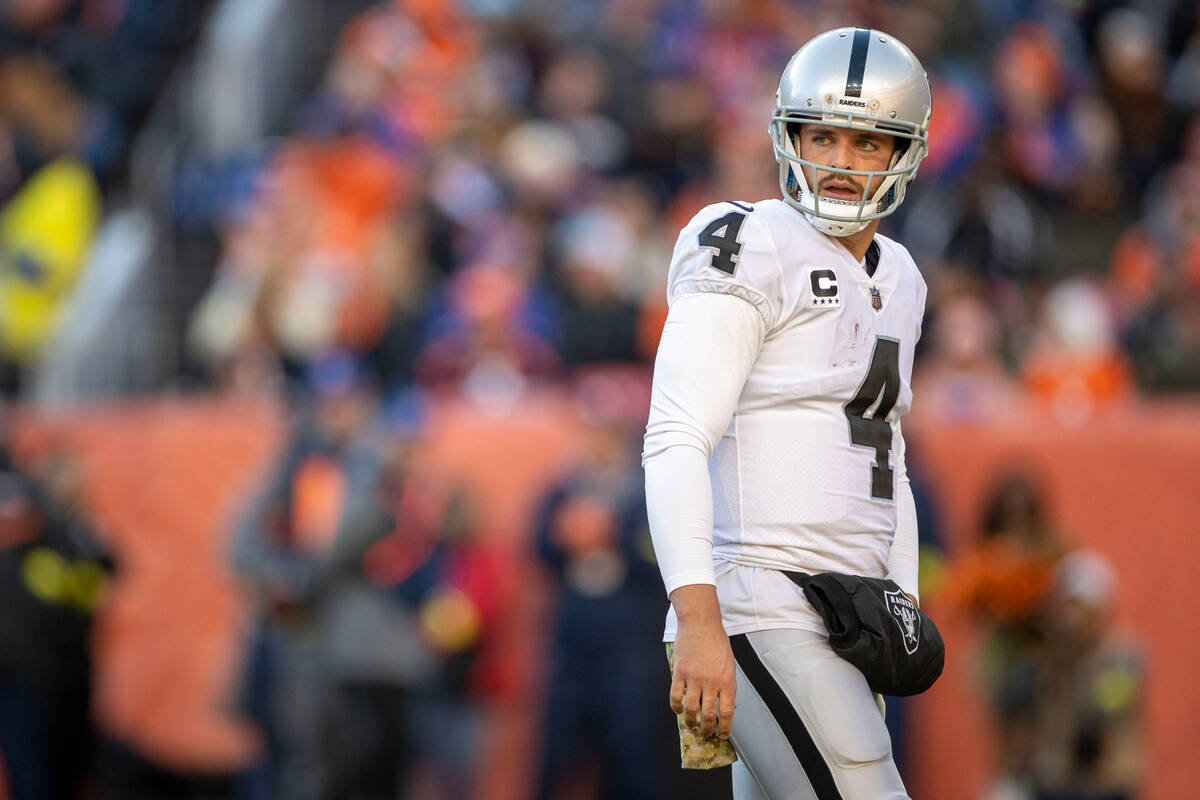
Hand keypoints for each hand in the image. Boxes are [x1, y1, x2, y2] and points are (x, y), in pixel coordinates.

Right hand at [669, 584, 736, 738]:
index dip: (725, 728)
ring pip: (691, 709)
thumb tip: (730, 705)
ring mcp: (694, 678)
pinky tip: (678, 710)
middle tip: (705, 733)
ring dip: (691, 721)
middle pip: (708, 715)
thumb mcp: (729, 664)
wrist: (701, 623)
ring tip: (691, 724)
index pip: (727, 712)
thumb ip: (728, 685)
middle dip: (707, 729)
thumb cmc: (717, 642)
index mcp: (727, 681)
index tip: (722, 735)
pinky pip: (676, 696)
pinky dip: (676, 707)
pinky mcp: (680, 673)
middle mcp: (712, 682)